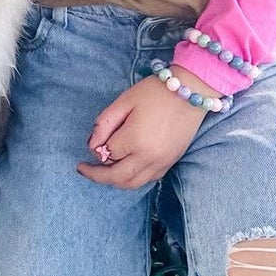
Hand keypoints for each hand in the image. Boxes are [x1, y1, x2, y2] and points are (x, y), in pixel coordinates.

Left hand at [77, 67, 221, 189]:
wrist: (191, 92)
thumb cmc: (155, 92)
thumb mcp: (124, 101)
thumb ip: (104, 124)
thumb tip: (92, 145)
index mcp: (135, 140)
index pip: (107, 154)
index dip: (97, 147)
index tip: (95, 139)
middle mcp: (148, 157)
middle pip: (116, 177)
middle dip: (97, 175)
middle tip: (84, 169)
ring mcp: (161, 163)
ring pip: (131, 184)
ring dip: (114, 181)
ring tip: (103, 171)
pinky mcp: (170, 163)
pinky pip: (147, 180)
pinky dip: (133, 179)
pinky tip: (126, 168)